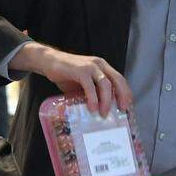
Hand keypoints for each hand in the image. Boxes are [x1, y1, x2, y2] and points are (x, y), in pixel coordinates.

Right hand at [11, 43, 131, 115]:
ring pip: (105, 84)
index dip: (125, 92)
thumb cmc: (66, 74)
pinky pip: (90, 86)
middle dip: (122, 95)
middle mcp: (99, 64)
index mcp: (102, 66)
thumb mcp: (83, 83)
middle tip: (121, 110)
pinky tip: (92, 108)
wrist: (49, 61)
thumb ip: (91, 92)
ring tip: (103, 113)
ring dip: (106, 100)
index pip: (119, 79)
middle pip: (117, 80)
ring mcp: (90, 66)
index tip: (126, 106)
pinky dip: (93, 99)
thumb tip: (98, 111)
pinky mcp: (80, 71)